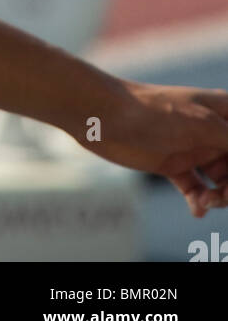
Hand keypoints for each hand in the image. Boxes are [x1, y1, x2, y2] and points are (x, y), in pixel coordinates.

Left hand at [83, 79, 227, 216]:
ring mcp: (193, 147)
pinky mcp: (174, 164)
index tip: (227, 177)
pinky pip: (198, 189)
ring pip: (222, 181)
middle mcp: (212, 130)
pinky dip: (200, 201)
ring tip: (203, 203)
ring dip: (219, 196)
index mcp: (224, 111)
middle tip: (218, 196)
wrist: (104, 115)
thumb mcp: (202, 124)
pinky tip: (196, 208)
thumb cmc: (152, 112)